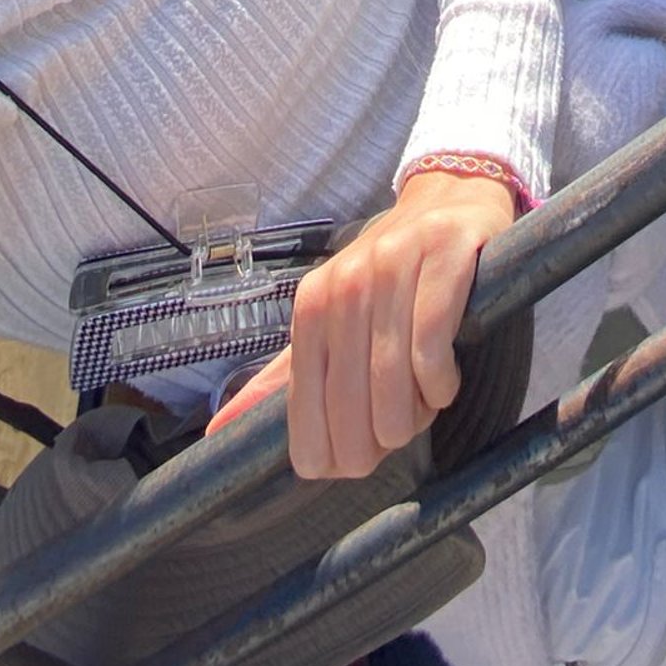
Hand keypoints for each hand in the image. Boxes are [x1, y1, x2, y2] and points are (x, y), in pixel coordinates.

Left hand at [252, 172, 515, 479]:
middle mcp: (345, 283)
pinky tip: (444, 381)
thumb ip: (284, 377)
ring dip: (415, 412)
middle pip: (352, 401)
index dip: (333, 453)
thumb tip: (218, 429)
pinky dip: (440, 382)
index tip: (355, 464)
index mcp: (310, 305)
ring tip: (424, 404)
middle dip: (379, 439)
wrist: (447, 202)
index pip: (306, 407)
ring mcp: (394, 266)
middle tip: (398, 434)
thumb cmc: (387, 275)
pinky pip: (433, 346)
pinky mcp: (443, 256)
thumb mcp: (329, 320)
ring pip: (395, 378)